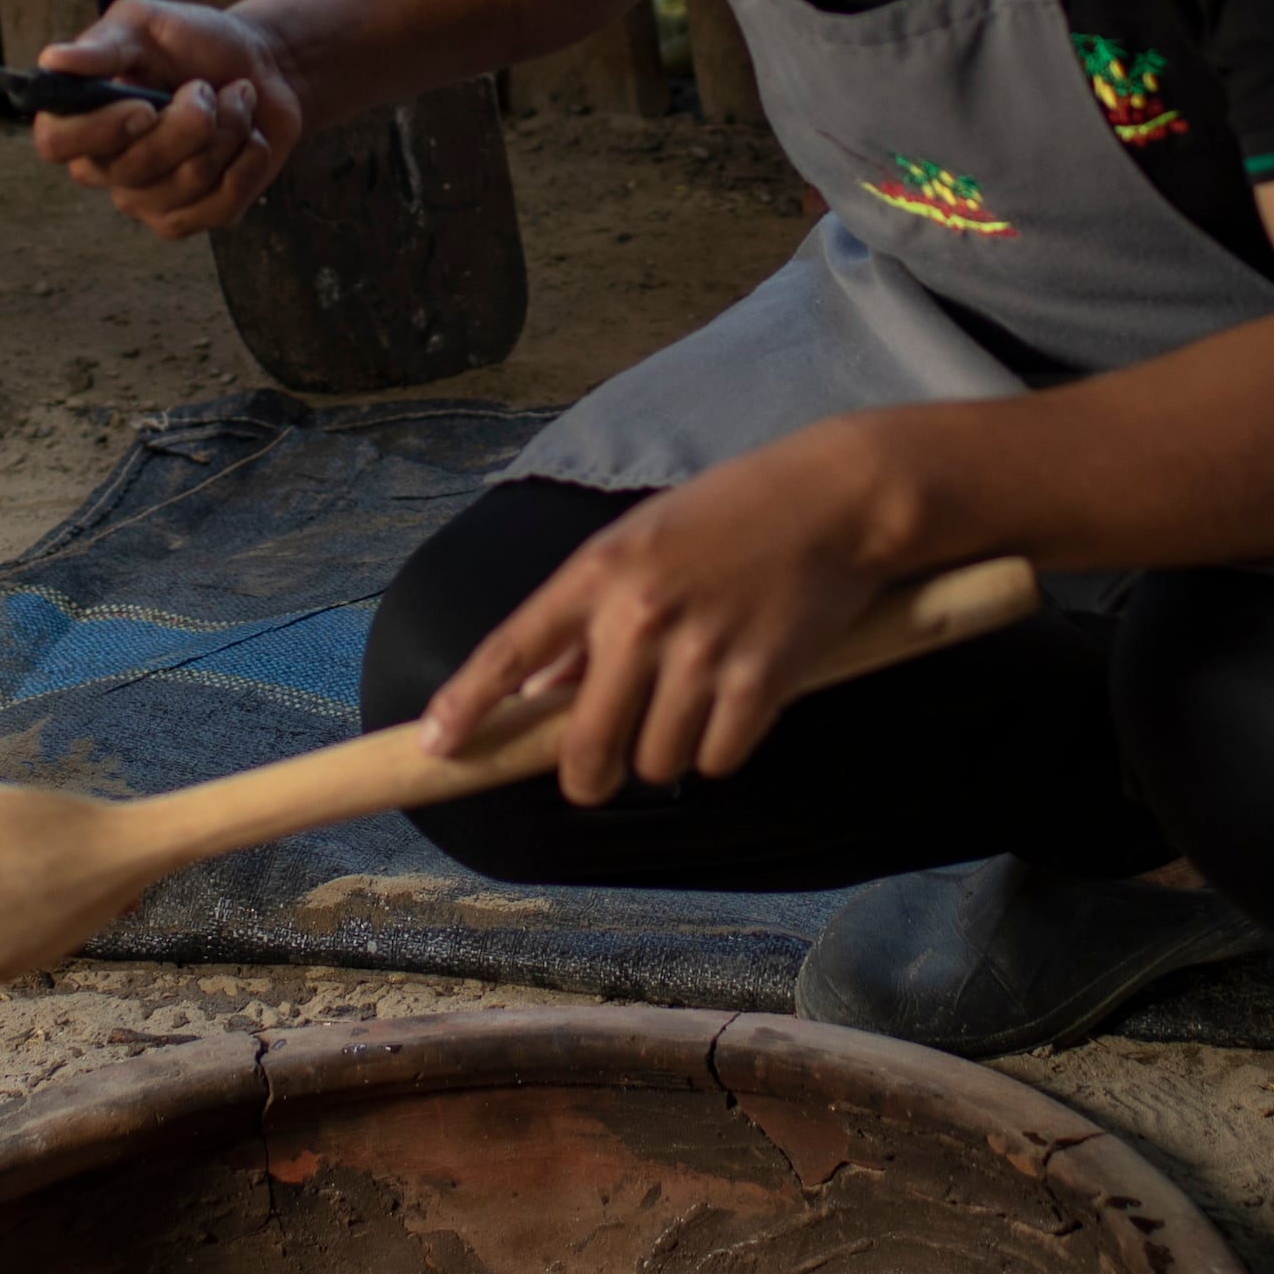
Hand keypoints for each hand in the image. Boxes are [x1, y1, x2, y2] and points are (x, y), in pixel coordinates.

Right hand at [29, 0, 304, 236]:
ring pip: (187, 181)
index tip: (144, 106)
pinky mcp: (198, 216)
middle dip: (188, 120)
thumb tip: (53, 60)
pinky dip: (249, 159)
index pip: (56, 143)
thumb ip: (103, 44)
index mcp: (82, 117)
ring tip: (235, 99)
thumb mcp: (146, 23)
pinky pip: (223, 203)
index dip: (97, 130)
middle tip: (206, 86)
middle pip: (134, 168)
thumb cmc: (193, 41)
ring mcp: (151, 199)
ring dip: (227, 129)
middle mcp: (107, 167)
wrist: (259, 64)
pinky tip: (250, 135)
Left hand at [420, 420, 919, 801]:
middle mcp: (641, 616)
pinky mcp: (760, 682)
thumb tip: (539, 694)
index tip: (438, 746)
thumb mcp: (641, 542)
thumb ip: (587, 619)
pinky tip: (738, 702)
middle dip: (588, 775)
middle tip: (601, 772)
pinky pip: (717, 760)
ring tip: (696, 701)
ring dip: (668, 753)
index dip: (467, 705)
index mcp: (600, 572)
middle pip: (585, 748)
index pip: (513, 651)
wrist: (835, 498)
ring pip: (656, 764)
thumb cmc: (732, 514)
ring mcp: (701, 653)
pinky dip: (722, 748)